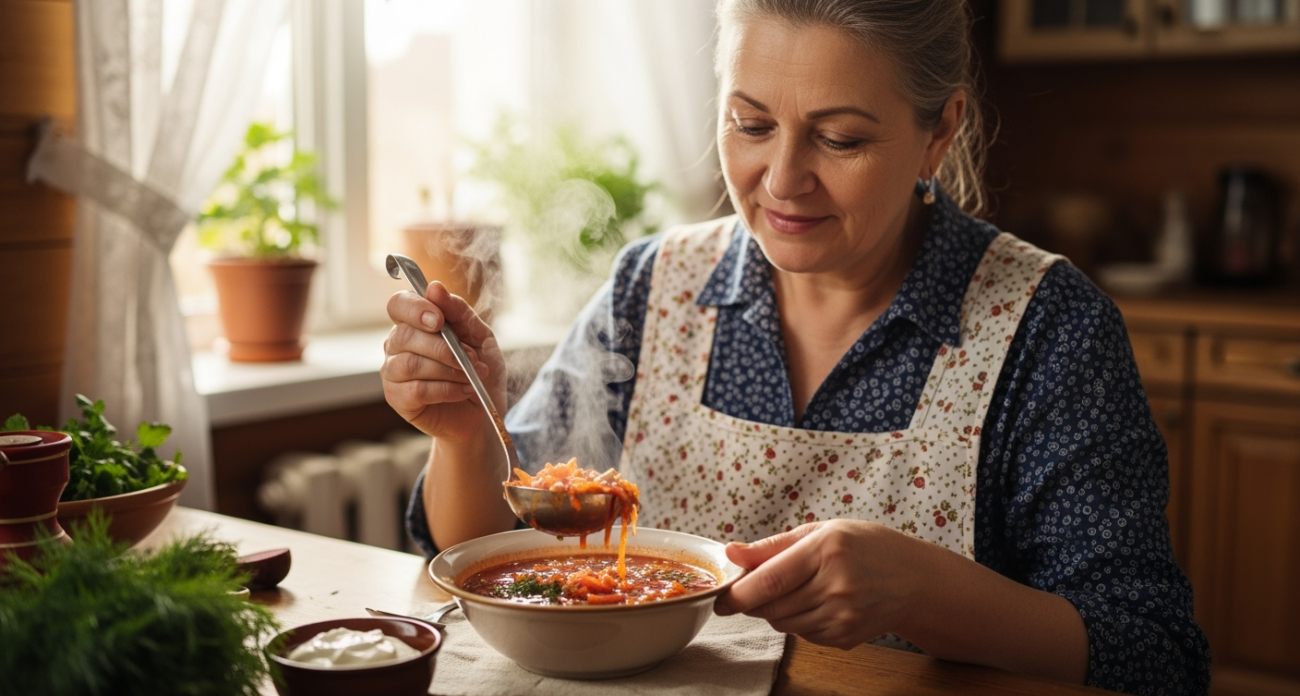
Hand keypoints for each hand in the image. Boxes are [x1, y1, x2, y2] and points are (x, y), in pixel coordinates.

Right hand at [381, 281, 507, 441]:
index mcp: (414, 323)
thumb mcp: (480, 336)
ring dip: (448, 370)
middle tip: (471, 358)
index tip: (440, 320)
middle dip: (444, 348)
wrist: (485, 411)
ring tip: (470, 377)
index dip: (415, 309)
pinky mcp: (397, 398)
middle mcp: (397, 344)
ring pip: (410, 363)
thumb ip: (459, 311)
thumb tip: (434, 287)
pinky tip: (463, 391)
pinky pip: (416, 389)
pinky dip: (446, 389)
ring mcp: (393, 372)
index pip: (398, 304)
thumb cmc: (480, 370)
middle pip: (404, 335)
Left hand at [713, 519, 930, 648]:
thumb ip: (772, 546)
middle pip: (772, 606)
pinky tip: (815, 603)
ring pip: (783, 624)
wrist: (915, 579)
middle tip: (751, 590)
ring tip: (794, 590)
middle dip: (751, 602)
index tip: (720, 597)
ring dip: (774, 611)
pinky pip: (803, 635)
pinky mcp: (846, 637)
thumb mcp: (822, 531)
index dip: (738, 592)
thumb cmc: (867, 547)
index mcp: (826, 550)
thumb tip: (731, 552)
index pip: (770, 580)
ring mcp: (843, 616)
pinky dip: (797, 622)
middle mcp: (836, 586)